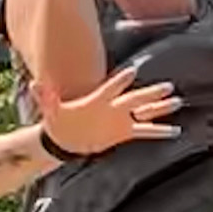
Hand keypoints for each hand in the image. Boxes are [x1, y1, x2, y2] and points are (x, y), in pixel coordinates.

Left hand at [34, 66, 181, 153]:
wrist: (64, 139)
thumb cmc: (59, 122)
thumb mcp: (51, 112)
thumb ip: (46, 98)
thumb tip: (35, 84)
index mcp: (97, 99)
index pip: (111, 88)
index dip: (120, 81)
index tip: (132, 72)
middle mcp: (113, 106)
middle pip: (134, 98)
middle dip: (150, 93)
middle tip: (167, 85)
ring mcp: (121, 118)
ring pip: (145, 111)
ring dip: (160, 107)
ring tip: (177, 100)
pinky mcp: (124, 131)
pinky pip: (146, 130)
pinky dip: (160, 131)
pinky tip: (176, 131)